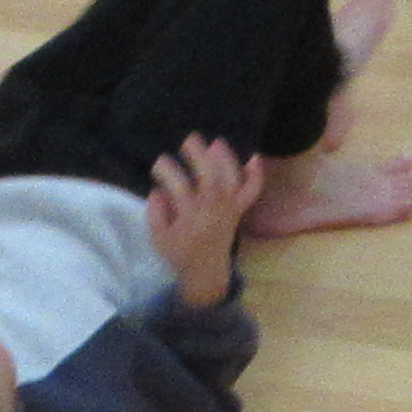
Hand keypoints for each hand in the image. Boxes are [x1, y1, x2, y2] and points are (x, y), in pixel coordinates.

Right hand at [143, 135, 263, 306]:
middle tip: (189, 139)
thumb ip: (156, 215)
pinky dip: (255, 175)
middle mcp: (212, 212)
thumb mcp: (159, 238)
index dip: (169, 172)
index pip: (180, 189)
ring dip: (225, 160)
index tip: (159, 161)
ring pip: (231, 182)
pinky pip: (250, 193)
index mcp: (190, 219)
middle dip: (200, 157)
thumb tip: (157, 191)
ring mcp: (228, 210)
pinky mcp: (238, 210)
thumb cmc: (180, 252)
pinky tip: (254, 157)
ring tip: (216, 142)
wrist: (207, 271)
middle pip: (210, 180)